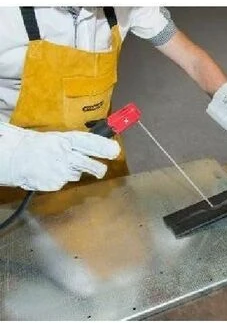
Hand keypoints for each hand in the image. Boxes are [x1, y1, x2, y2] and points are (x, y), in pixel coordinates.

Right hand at [0, 123, 119, 190]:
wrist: (16, 157)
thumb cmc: (42, 146)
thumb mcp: (59, 138)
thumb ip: (79, 143)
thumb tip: (104, 144)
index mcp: (66, 140)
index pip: (89, 142)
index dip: (103, 146)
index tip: (115, 150)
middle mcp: (65, 155)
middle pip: (89, 164)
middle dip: (99, 168)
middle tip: (101, 169)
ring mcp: (60, 171)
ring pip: (78, 174)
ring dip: (75, 171)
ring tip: (61, 165)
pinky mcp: (55, 184)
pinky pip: (65, 182)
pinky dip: (61, 178)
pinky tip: (51, 172)